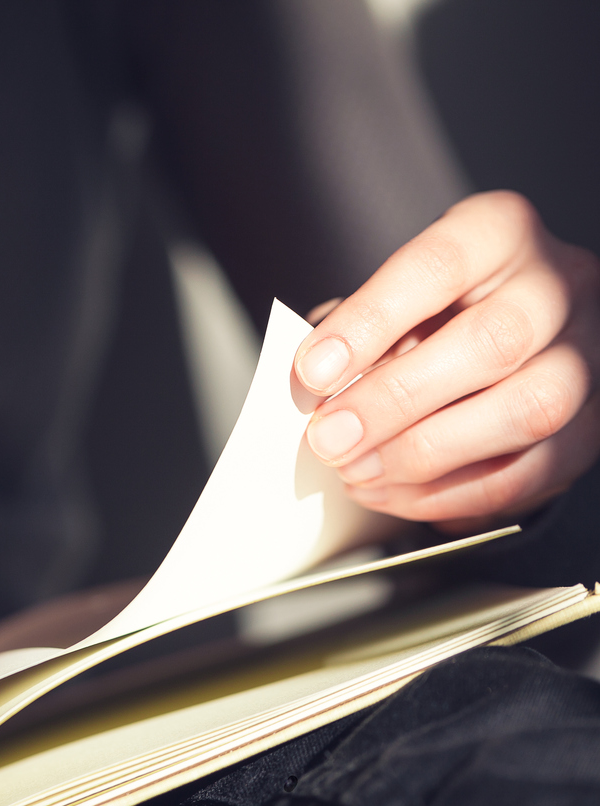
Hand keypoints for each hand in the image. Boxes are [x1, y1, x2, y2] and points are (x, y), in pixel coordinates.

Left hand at [293, 191, 599, 532]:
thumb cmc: (434, 309)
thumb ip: (359, 332)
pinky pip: (531, 473)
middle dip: (396, 401)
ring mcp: (588, 358)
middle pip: (494, 343)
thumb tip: (320, 389)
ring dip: (426, 455)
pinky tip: (394, 493)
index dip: (370, 322)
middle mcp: (558, 287)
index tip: (312, 373)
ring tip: (356, 471)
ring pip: (527, 412)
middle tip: (330, 438)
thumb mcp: (393, 296)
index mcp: (498, 232)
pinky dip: (452, 494)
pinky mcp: (593, 427)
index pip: (437, 266)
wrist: (508, 335)